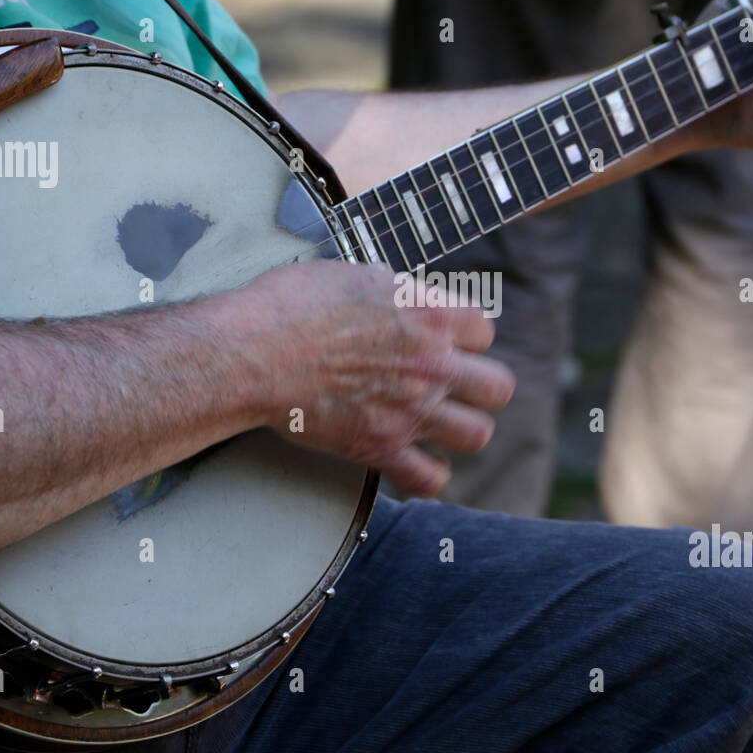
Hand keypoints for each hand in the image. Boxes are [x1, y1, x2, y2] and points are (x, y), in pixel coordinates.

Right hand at [241, 259, 514, 495]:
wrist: (254, 351)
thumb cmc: (293, 305)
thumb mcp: (359, 275)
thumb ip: (399, 293)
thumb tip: (406, 298)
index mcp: (429, 315)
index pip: (483, 330)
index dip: (465, 336)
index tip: (446, 341)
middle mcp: (431, 364)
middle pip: (498, 387)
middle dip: (480, 387)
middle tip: (456, 386)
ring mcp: (411, 409)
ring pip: (477, 435)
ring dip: (462, 430)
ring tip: (441, 424)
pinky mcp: (380, 447)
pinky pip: (429, 478)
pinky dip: (427, 474)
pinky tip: (416, 461)